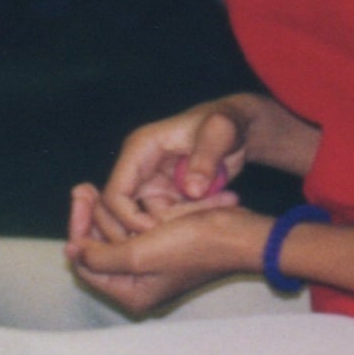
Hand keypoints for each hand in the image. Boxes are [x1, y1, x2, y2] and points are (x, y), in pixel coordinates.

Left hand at [66, 197, 263, 316]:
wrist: (238, 234)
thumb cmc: (194, 246)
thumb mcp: (139, 255)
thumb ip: (100, 257)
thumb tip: (71, 250)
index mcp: (131, 293)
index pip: (85, 264)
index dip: (77, 231)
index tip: (80, 198)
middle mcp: (137, 284)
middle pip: (97, 249)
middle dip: (91, 218)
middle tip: (85, 187)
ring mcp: (150, 265)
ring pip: (113, 236)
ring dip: (108, 212)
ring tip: (103, 188)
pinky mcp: (161, 247)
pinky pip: (131, 228)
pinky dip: (125, 211)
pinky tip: (121, 190)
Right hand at [99, 102, 253, 234]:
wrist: (238, 125)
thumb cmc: (226, 121)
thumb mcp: (221, 132)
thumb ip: (206, 158)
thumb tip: (192, 190)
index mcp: (139, 150)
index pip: (115, 195)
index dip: (131, 220)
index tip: (166, 233)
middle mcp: (140, 169)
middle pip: (123, 215)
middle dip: (153, 228)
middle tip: (193, 228)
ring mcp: (153, 185)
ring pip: (152, 221)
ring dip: (184, 222)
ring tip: (223, 201)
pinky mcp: (168, 197)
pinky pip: (172, 220)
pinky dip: (195, 219)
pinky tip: (224, 200)